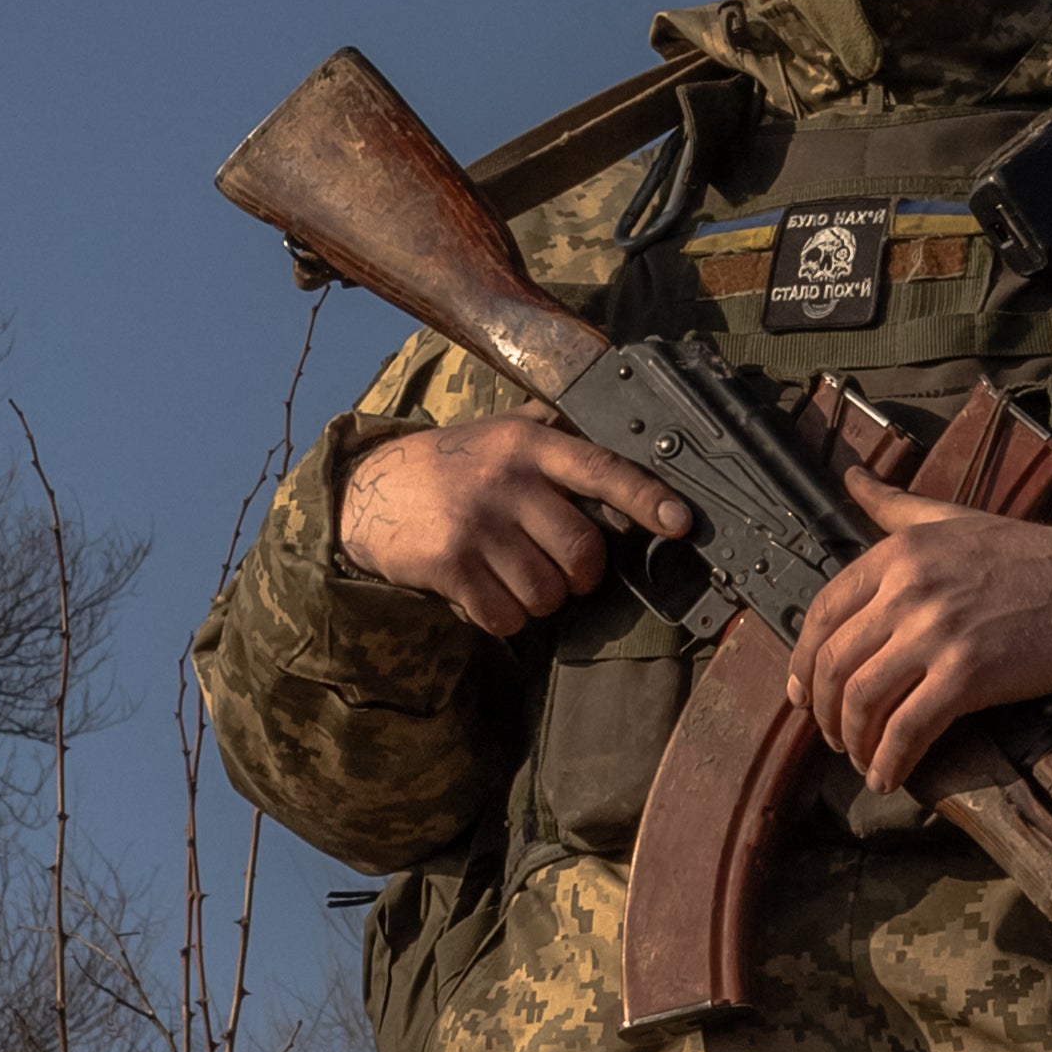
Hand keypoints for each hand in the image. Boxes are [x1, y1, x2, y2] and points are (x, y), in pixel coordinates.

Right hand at [338, 416, 689, 634]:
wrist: (370, 491)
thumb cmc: (454, 465)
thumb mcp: (504, 433)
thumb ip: (557, 435)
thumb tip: (630, 436)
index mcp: (530, 444)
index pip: (603, 468)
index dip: (647, 498)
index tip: (681, 522)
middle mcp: (508, 480)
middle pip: (582, 551)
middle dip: (581, 575)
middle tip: (561, 568)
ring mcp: (478, 523)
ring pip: (547, 592)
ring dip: (537, 599)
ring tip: (510, 574)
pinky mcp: (451, 564)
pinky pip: (506, 616)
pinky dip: (503, 618)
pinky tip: (484, 592)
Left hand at [792, 469, 1051, 794]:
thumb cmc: (1025, 554)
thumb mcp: (950, 516)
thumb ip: (893, 504)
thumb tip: (851, 476)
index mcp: (897, 554)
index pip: (822, 613)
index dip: (801, 662)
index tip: (801, 694)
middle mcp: (908, 591)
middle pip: (835, 664)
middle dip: (824, 712)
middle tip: (831, 735)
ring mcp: (937, 633)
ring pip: (862, 700)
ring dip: (852, 741)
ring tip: (860, 758)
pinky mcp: (967, 674)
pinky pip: (908, 728)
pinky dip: (889, 760)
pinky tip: (888, 775)